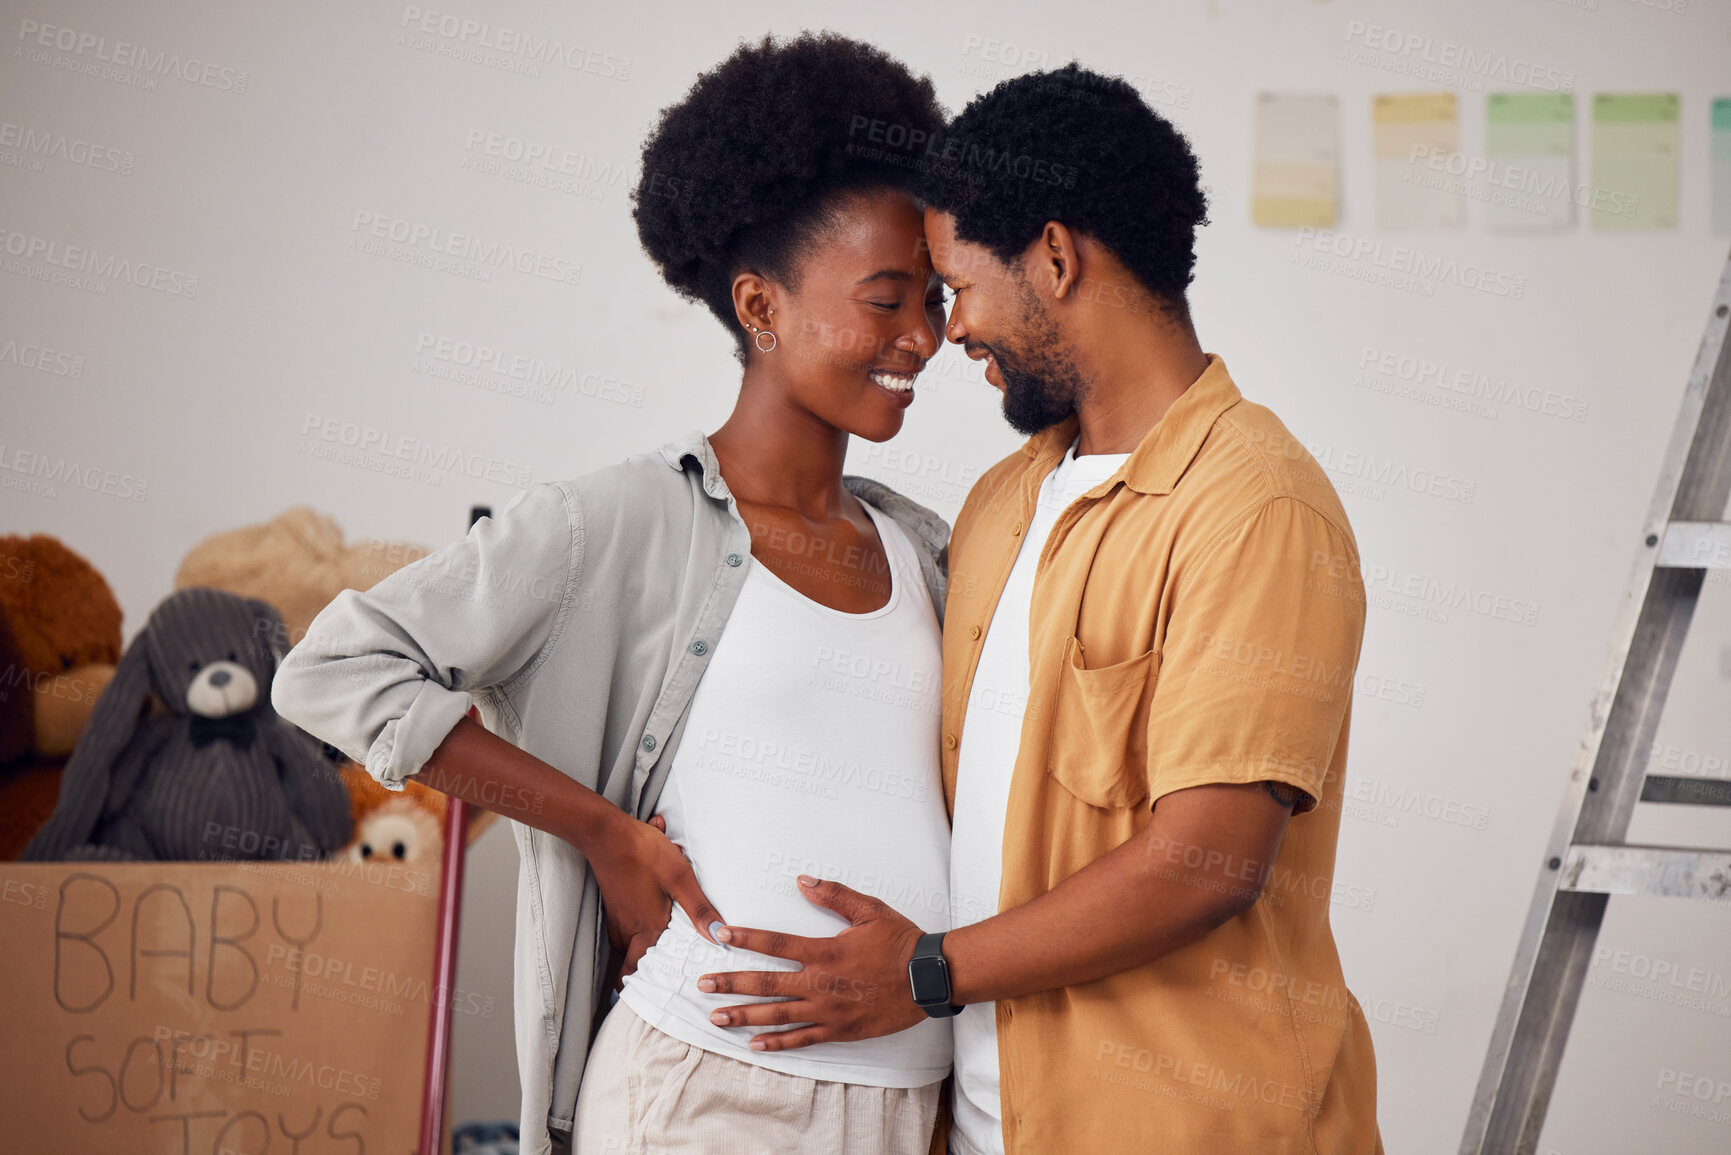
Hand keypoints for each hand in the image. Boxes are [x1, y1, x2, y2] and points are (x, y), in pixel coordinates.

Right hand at [590, 811, 722, 990]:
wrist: (606, 832)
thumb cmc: (644, 853)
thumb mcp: (680, 878)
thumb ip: (699, 909)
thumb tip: (718, 937)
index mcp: (646, 929)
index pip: (637, 972)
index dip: (644, 985)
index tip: (658, 993)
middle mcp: (628, 929)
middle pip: (636, 960)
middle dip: (649, 966)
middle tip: (666, 970)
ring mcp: (617, 917)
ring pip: (631, 943)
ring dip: (645, 942)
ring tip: (663, 941)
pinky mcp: (614, 904)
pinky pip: (628, 925)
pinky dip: (640, 922)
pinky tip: (653, 905)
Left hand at [695, 875, 926, 1051]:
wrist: (928, 978)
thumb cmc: (900, 942)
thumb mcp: (869, 910)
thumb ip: (834, 896)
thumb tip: (803, 881)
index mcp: (825, 951)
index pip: (775, 943)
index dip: (746, 937)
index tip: (721, 935)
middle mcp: (820, 982)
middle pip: (766, 983)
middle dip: (731, 983)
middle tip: (703, 986)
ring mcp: (828, 1010)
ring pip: (778, 1014)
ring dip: (745, 1016)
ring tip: (717, 1017)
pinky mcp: (839, 1030)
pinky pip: (803, 1039)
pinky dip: (778, 1043)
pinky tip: (755, 1044)